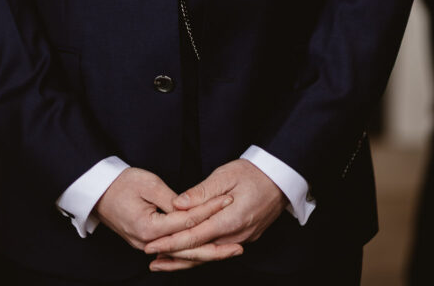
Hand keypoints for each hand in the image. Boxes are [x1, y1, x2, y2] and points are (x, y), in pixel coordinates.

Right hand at [94, 167, 235, 255]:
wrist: (97, 191)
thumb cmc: (121, 183)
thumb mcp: (148, 183)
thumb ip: (172, 199)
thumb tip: (191, 208)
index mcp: (149, 227)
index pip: (187, 222)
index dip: (209, 211)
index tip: (228, 201)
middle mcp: (147, 243)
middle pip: (186, 249)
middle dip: (214, 248)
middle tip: (238, 247)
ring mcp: (145, 246)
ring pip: (181, 254)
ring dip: (205, 253)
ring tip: (228, 252)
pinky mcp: (146, 243)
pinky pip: (172, 251)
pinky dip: (189, 253)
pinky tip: (205, 254)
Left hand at [145, 159, 286, 271]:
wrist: (282, 178)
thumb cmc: (254, 172)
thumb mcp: (226, 175)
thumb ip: (201, 192)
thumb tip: (178, 204)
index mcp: (231, 219)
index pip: (195, 236)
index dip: (171, 242)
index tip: (152, 245)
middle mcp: (237, 235)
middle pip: (200, 252)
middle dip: (174, 256)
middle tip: (151, 257)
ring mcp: (242, 239)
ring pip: (209, 254)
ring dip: (185, 258)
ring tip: (162, 261)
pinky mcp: (245, 237)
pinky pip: (219, 250)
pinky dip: (201, 253)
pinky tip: (188, 253)